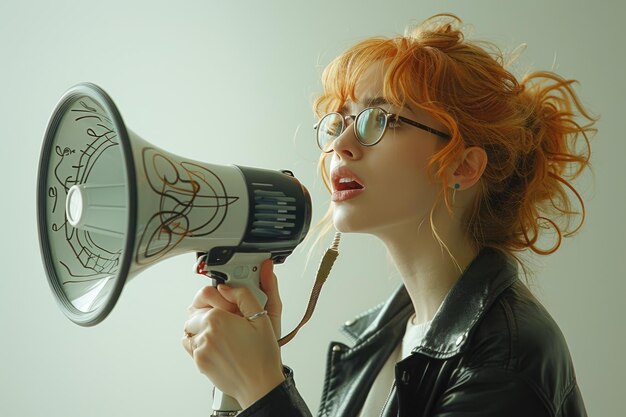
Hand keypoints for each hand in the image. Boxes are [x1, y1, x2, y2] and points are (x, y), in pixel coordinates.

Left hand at [182, 260, 284, 407]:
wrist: (260, 385)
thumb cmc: (263, 356)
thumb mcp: (262, 317)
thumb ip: (244, 295)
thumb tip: (230, 285)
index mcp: (217, 319)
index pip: (205, 295)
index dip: (219, 297)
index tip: (229, 301)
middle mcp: (204, 334)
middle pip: (196, 311)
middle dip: (210, 311)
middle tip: (229, 317)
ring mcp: (200, 350)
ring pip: (191, 328)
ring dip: (203, 326)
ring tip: (224, 332)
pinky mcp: (199, 362)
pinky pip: (191, 345)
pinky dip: (200, 341)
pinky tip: (219, 344)